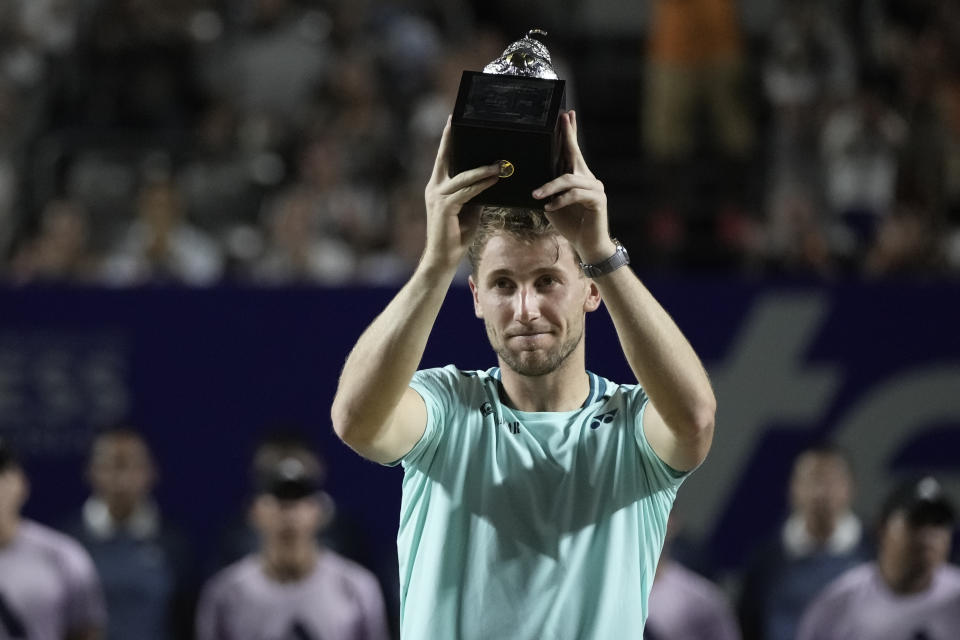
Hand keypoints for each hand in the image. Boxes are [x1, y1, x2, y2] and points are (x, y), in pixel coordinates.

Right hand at [423, 116, 500, 269]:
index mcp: (438, 186)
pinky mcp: (445, 208)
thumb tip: (493, 178)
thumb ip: (476, 192)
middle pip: (446, 158)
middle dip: (454, 139)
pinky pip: (466, 192)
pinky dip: (481, 185)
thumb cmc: (457, 234)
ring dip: (483, 169)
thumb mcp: (470, 208)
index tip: (453, 120)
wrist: (444, 258)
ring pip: (462, 176)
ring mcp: (437, 197)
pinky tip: (494, 179)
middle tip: (462, 121)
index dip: (448, 139)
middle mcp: (434, 187)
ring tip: (500, 163)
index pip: (444, 158)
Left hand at [532, 111, 614, 263]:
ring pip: (569, 179)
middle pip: (575, 153)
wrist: (587, 244)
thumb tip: (531, 178)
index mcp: (577, 176)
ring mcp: (595, 187)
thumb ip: (547, 189)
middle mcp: (587, 178)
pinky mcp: (597, 200)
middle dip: (568, 135)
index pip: (572, 151)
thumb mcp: (552, 204)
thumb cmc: (570, 223)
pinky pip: (575, 195)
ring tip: (536, 195)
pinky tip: (549, 207)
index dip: (569, 133)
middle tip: (563, 118)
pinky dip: (559, 200)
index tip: (565, 115)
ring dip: (550, 187)